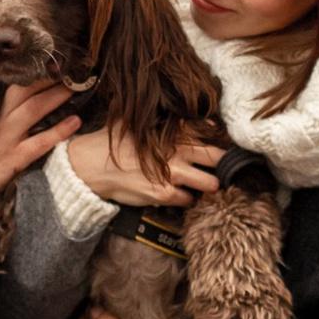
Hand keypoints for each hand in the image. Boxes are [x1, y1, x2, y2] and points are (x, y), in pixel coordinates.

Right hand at [0, 75, 80, 213]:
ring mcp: (5, 139)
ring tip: (75, 87)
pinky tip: (75, 122)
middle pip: (24, 90)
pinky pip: (39, 142)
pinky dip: (59, 131)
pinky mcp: (12, 159)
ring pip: (33, 110)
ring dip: (56, 96)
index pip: (14, 85)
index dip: (33, 72)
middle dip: (47, 77)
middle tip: (69, 68)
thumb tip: (21, 100)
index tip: (52, 61)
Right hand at [62, 127, 223, 210]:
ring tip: (205, 183)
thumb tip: (199, 120)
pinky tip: (180, 192)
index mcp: (172, 130)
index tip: (226, 147)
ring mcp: (172, 173)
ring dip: (209, 184)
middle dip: (224, 164)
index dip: (221, 141)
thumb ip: (167, 119)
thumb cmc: (116, 141)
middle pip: (217, 158)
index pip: (209, 133)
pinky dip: (187, 198)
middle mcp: (176, 150)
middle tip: (224, 168)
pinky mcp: (163, 193)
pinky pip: (188, 199)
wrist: (92, 165)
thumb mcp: (139, 121)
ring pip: (210, 183)